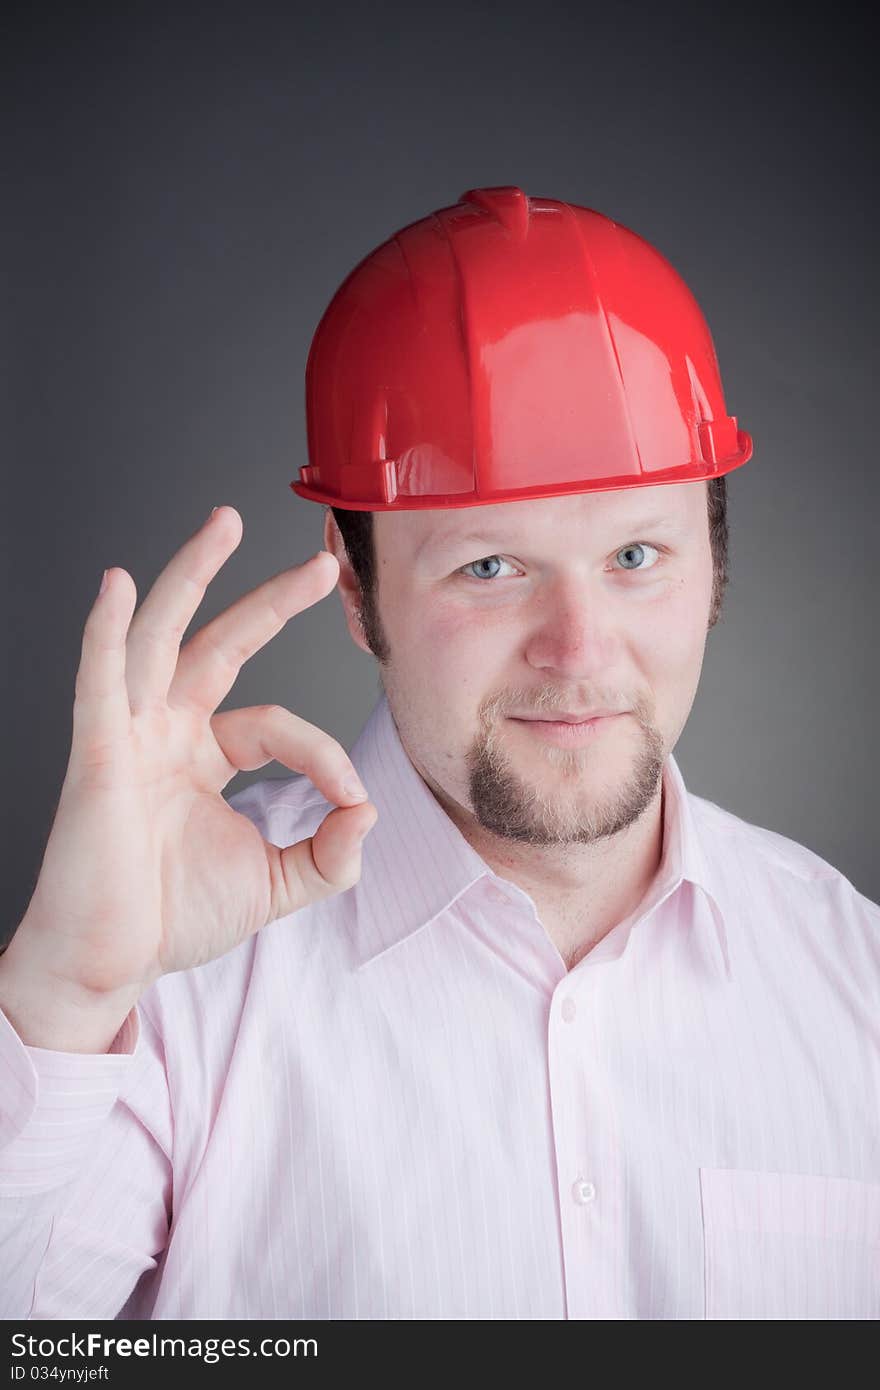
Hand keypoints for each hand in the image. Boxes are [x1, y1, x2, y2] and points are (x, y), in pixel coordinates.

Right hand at [10, 505, 376, 1010]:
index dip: (324, 752)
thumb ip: (329, 852)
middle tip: (320, 564)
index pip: (276, 722)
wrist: (108, 965)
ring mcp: (128, 737)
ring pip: (161, 639)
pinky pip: (100, 683)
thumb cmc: (172, 919)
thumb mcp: (276, 884)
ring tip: (223, 525)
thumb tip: (369, 812)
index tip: (352, 800)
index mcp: (203, 754)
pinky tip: (119, 587)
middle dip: (268, 599)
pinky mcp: (96, 756)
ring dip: (189, 578)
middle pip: (220, 645)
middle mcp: (166, 732)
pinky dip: (107, 632)